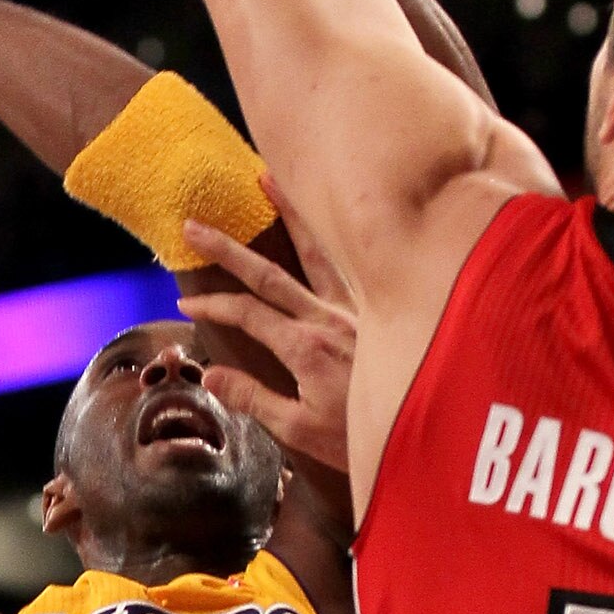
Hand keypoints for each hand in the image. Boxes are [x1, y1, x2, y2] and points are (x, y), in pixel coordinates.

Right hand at [187, 183, 354, 472]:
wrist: (426, 429)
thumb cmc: (359, 435)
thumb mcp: (298, 429)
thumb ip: (253, 398)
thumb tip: (210, 374)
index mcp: (304, 347)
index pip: (247, 314)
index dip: (213, 306)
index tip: (187, 304)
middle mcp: (327, 317)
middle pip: (267, 274)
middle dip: (226, 250)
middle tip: (193, 225)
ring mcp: (355, 306)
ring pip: (314, 249)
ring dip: (288, 212)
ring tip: (265, 178)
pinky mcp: (377, 305)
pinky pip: (349, 258)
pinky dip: (332, 232)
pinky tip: (328, 211)